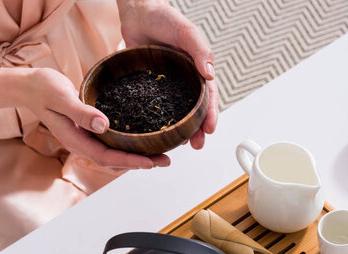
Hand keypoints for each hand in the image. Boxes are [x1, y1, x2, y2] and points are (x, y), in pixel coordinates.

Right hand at [22, 68, 169, 169]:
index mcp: (76, 140)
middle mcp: (82, 143)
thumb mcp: (62, 97)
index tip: (151, 162)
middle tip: (165, 160)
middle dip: (141, 162)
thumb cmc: (44, 88)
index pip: (107, 158)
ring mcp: (86, 138)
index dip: (131, 162)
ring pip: (114, 154)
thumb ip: (81, 112)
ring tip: (160, 154)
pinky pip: (112, 143)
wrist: (30, 85)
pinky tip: (142, 139)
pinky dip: (128, 144)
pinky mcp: (89, 130)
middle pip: (115, 161)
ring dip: (137, 156)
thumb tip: (104, 125)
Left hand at [118, 0, 218, 149]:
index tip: (209, 129)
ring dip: (180, 130)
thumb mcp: (186, 31)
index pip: (208, 96)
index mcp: (197, 70)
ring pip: (176, 112)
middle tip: (197, 145)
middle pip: (194, 110)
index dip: (210, 114)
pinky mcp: (150, 87)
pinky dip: (159, 121)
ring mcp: (167, 86)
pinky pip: (156, 106)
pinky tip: (158, 133)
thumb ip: (199, 50)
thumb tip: (210, 73)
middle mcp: (184, 81)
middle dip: (198, 129)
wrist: (137, 12)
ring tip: (180, 146)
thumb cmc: (164, 18)